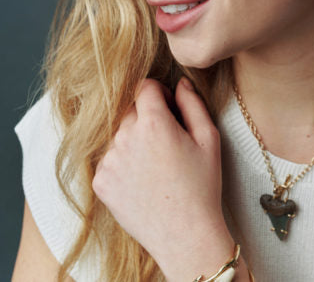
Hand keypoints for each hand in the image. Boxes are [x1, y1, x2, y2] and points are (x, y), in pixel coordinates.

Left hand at [92, 77, 234, 280]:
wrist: (184, 233)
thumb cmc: (202, 186)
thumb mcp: (209, 139)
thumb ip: (193, 104)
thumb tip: (181, 83)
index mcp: (153, 123)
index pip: (144, 87)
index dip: (159, 93)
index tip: (169, 107)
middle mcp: (125, 137)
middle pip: (130, 110)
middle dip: (147, 117)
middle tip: (168, 141)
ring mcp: (109, 160)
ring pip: (118, 135)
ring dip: (134, 140)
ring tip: (156, 165)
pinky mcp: (100, 181)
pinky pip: (109, 159)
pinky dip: (124, 163)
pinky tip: (144, 180)